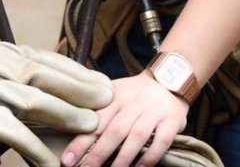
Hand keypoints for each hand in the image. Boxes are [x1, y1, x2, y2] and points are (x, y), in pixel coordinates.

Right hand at [0, 15, 111, 166]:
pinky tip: (50, 162)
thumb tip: (51, 93)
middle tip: (108, 101)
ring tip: (90, 128)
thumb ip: (15, 78)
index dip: (79, 73)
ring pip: (33, 99)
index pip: (50, 60)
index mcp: (4, 52)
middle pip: (47, 75)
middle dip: (81, 88)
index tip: (103, 84)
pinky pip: (8, 130)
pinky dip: (33, 146)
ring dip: (65, 113)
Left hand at [60, 72, 189, 166]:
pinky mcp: (171, 120)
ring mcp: (154, 111)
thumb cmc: (136, 93)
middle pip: (114, 130)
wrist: (170, 80)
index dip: (80, 141)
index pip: (95, 121)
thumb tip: (71, 127)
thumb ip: (98, 107)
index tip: (67, 160)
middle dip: (98, 154)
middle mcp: (134, 103)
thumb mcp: (115, 92)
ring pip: (137, 136)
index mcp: (115, 96)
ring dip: (123, 158)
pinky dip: (150, 156)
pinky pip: (161, 140)